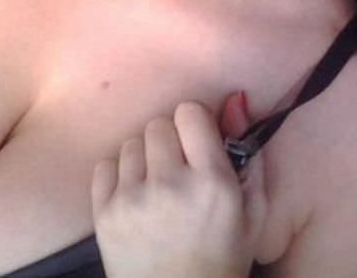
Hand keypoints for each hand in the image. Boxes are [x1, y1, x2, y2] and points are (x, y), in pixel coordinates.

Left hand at [91, 93, 265, 277]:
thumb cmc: (223, 258)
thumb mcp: (252, 211)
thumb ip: (248, 152)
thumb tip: (234, 98)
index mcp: (212, 182)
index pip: (188, 112)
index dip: (194, 125)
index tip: (197, 142)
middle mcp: (170, 185)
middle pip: (157, 124)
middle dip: (169, 141)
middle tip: (177, 168)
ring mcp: (132, 199)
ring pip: (131, 143)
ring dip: (144, 158)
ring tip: (156, 187)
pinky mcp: (104, 213)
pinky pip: (105, 164)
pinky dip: (118, 176)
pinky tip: (135, 197)